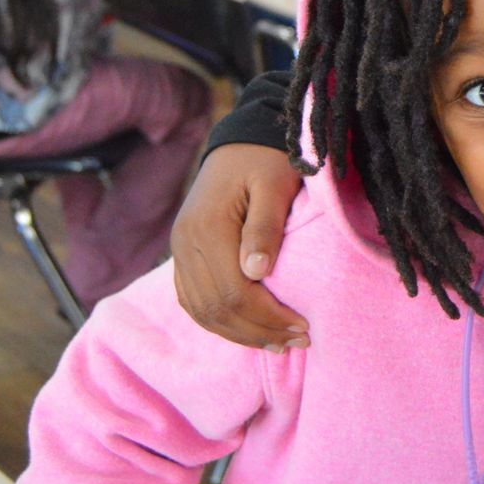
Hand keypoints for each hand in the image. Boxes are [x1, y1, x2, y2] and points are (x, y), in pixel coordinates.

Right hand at [170, 144, 308, 350]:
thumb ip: (265, 227)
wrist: (241, 139)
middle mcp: (185, 242)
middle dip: (259, 332)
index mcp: (207, 227)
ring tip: (278, 344)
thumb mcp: (275, 184)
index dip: (268, 317)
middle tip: (299, 342)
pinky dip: (219, 322)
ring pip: (201, 311)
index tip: (303, 327)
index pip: (234, 292)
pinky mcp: (183, 253)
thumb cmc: (267, 159)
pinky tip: (247, 330)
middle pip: (217, 308)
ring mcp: (180, 249)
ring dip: (239, 334)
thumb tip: (257, 274)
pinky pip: (192, 300)